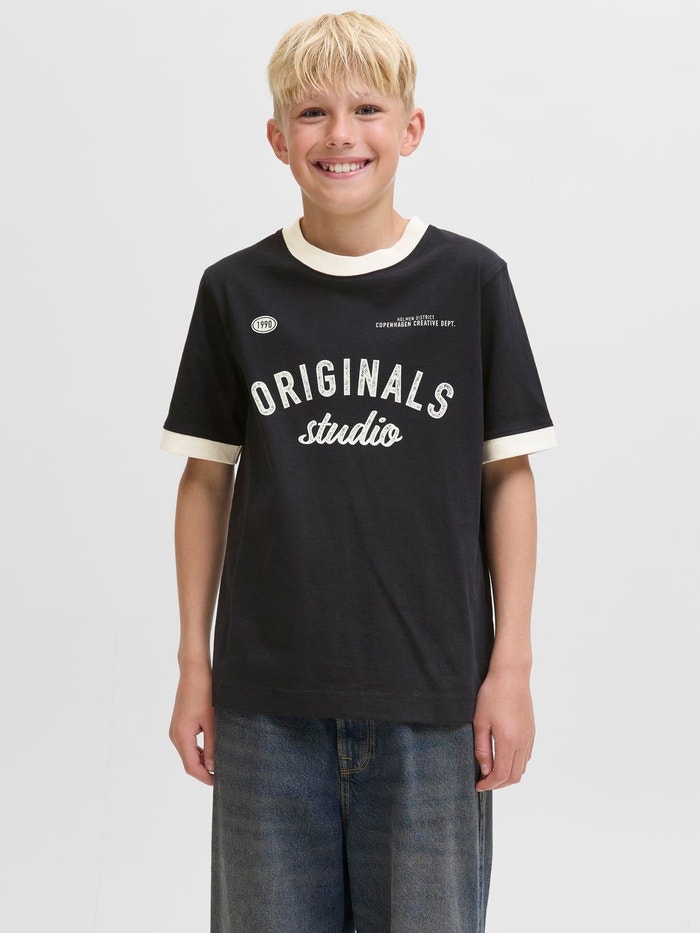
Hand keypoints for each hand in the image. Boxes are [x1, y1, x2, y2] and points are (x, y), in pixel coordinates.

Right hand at [169, 666, 215, 785]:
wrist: (194, 672)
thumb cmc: (204, 693)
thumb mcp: (212, 722)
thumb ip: (212, 746)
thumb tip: (213, 767)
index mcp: (181, 736)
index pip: (191, 767)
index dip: (205, 777)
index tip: (219, 783)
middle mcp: (175, 735)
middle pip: (188, 762)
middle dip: (204, 771)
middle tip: (223, 775)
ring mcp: (176, 730)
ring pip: (188, 753)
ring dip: (202, 761)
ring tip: (220, 763)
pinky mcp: (179, 724)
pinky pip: (187, 744)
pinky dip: (198, 750)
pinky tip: (211, 750)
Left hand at [472, 666, 534, 790]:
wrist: (511, 675)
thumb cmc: (492, 695)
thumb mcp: (480, 721)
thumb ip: (482, 748)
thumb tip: (485, 770)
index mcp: (508, 741)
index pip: (501, 775)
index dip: (489, 784)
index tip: (478, 785)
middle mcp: (522, 742)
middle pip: (514, 776)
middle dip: (498, 784)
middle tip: (483, 781)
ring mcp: (529, 737)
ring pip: (522, 768)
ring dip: (508, 775)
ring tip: (492, 770)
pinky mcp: (532, 731)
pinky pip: (526, 756)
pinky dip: (516, 764)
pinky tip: (503, 757)